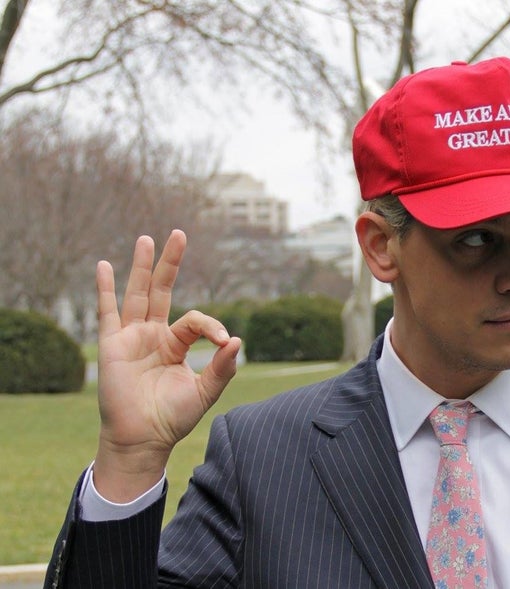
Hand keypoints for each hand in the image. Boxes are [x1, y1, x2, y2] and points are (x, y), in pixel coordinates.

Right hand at [92, 230, 241, 501]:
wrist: (143, 440)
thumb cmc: (173, 418)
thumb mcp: (205, 392)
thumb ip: (222, 368)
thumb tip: (238, 340)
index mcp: (176, 344)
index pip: (195, 320)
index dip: (212, 326)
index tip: (224, 342)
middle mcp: (153, 336)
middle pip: (162, 290)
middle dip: (171, 263)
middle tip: (179, 234)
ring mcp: (131, 338)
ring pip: (137, 294)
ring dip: (141, 267)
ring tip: (146, 239)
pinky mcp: (112, 346)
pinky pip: (108, 313)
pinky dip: (105, 289)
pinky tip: (104, 266)